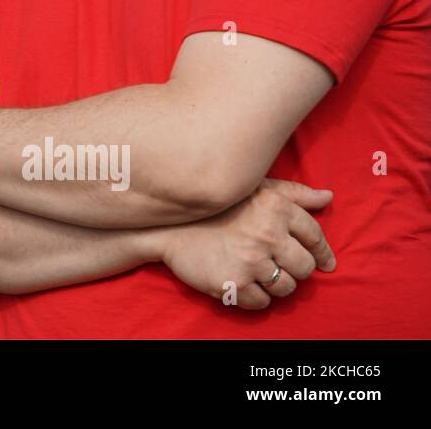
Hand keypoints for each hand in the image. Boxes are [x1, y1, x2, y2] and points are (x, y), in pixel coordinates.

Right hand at [159, 178, 336, 309]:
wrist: (166, 226)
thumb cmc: (215, 207)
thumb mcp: (254, 189)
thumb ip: (293, 194)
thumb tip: (328, 198)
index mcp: (275, 208)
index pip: (314, 236)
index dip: (322, 252)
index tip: (326, 263)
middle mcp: (267, 234)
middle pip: (305, 267)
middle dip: (296, 269)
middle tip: (279, 265)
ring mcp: (251, 261)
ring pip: (286, 288)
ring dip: (276, 285)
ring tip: (258, 274)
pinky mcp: (234, 284)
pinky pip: (263, 303)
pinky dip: (256, 298)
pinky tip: (243, 284)